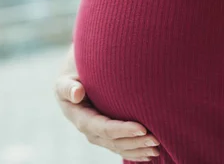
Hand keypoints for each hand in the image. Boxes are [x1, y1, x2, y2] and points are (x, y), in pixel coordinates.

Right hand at [54, 45, 159, 161]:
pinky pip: (120, 146)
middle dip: (134, 142)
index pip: (102, 127)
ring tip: (157, 149)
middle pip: (112, 141)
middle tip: (156, 140)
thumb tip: (77, 93)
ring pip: (118, 146)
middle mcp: (87, 128)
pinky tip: (150, 154)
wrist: (77, 71)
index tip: (142, 128)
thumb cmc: (75, 70)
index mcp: (78, 116)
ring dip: (137, 149)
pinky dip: (135, 151)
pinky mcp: (106, 133)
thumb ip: (68, 86)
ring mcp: (97, 133)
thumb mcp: (67, 77)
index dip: (122, 130)